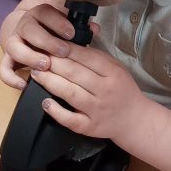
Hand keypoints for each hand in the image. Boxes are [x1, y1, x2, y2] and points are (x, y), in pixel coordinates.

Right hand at [0, 4, 99, 89]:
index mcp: (40, 15)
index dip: (58, 23)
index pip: (45, 13)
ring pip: (13, 47)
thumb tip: (94, 29)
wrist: (29, 33)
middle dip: (46, 41)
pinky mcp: (8, 59)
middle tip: (62, 51)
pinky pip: (3, 69)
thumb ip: (79, 26)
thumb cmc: (54, 30)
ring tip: (45, 65)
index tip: (71, 33)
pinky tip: (24, 85)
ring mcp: (14, 43)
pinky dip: (11, 78)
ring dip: (29, 56)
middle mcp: (24, 26)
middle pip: (29, 29)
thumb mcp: (67, 25)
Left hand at [29, 44, 147, 140]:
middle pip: (75, 74)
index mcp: (113, 74)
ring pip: (70, 94)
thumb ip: (97, 58)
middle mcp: (105, 91)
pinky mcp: (90, 127)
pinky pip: (70, 119)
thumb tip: (70, 45)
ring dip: (50, 82)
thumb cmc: (122, 90)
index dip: (66, 49)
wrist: (134, 119)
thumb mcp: (117, 68)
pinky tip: (45, 102)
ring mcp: (97, 110)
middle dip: (53, 63)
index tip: (51, 43)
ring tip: (36, 73)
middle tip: (38, 57)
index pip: (87, 57)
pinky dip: (56, 111)